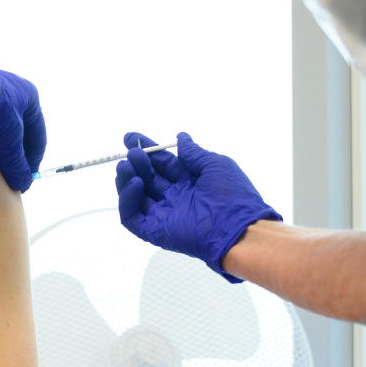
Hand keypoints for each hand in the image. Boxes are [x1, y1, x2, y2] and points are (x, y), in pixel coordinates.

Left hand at [0, 68, 45, 191]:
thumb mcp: (8, 137)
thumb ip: (16, 162)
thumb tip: (23, 183)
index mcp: (29, 98)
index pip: (37, 137)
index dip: (32, 161)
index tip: (24, 180)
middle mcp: (14, 94)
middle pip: (19, 134)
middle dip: (15, 155)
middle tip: (9, 176)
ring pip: (1, 129)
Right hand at [115, 131, 280, 281]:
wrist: (238, 229)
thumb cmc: (233, 195)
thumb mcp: (215, 165)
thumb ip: (194, 153)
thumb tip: (181, 138)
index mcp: (190, 182)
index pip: (163, 163)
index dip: (148, 149)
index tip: (131, 136)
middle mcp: (175, 197)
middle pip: (148, 177)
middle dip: (137, 162)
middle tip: (132, 152)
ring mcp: (164, 214)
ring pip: (136, 196)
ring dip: (127, 179)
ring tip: (126, 165)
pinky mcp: (154, 230)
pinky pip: (132, 216)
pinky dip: (127, 199)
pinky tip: (135, 183)